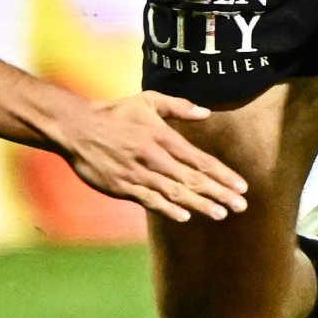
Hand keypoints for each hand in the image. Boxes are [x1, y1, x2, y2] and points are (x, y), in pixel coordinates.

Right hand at [47, 91, 249, 224]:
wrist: (76, 128)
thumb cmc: (114, 114)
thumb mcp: (147, 101)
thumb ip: (178, 106)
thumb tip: (206, 113)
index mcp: (162, 137)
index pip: (199, 159)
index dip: (222, 174)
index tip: (241, 186)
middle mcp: (154, 157)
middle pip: (192, 179)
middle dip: (219, 193)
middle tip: (240, 205)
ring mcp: (138, 173)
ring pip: (175, 192)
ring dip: (200, 204)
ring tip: (221, 214)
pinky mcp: (122, 187)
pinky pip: (149, 200)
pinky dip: (168, 209)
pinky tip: (184, 216)